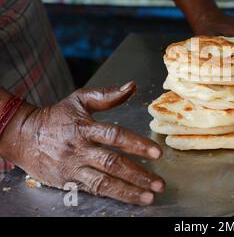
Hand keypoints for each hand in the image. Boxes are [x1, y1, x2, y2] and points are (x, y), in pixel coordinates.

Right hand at [0, 82, 163, 204]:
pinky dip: (111, 195)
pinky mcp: (68, 181)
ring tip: (148, 196)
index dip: (137, 144)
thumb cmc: (56, 116)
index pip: (115, 136)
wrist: (22, 136)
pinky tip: (128, 198)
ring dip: (128, 191)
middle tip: (159, 183)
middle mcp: (80, 149)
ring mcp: (73, 168)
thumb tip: (132, 85)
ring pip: (103, 183)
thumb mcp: (79, 100)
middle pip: (113, 164)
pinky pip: (92, 190)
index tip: (157, 153)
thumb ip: (107, 95)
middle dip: (138, 174)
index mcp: (85, 127)